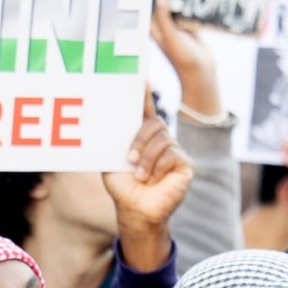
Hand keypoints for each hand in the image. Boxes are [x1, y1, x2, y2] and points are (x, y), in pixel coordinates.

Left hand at [103, 82, 193, 269]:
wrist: (134, 209)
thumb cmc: (123, 187)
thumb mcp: (112, 160)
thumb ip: (114, 141)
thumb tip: (103, 120)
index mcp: (142, 137)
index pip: (145, 111)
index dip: (144, 95)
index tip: (141, 78)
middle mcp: (161, 140)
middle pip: (155, 123)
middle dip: (140, 139)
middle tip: (129, 157)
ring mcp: (174, 151)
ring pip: (163, 138)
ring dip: (146, 158)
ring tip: (139, 175)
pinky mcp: (185, 164)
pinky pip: (171, 154)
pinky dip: (156, 167)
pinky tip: (150, 179)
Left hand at [150, 0, 220, 118]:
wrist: (202, 73)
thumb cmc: (182, 59)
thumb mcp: (171, 36)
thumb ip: (164, 17)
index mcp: (156, 30)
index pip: (153, 9)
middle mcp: (166, 29)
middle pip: (167, 7)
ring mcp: (179, 29)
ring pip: (180, 10)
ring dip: (184, 4)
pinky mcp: (191, 30)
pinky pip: (191, 15)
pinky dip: (194, 11)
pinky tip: (197, 5)